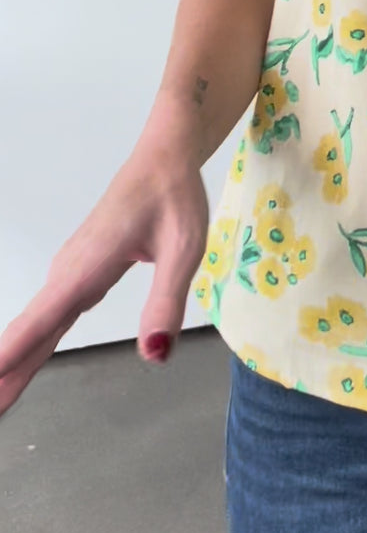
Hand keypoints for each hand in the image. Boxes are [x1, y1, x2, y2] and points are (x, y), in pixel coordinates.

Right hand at [0, 151, 208, 417]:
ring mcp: (70, 271)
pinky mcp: (77, 273)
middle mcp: (70, 271)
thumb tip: (155, 354)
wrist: (163, 161)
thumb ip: (166, 301)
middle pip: (33, 330)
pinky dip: (32, 342)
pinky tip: (25, 362)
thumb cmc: (174, 199)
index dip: (14, 353)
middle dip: (7, 371)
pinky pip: (50, 316)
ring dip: (15, 361)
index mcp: (89, 267)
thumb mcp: (183, 249)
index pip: (44, 319)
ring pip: (38, 325)